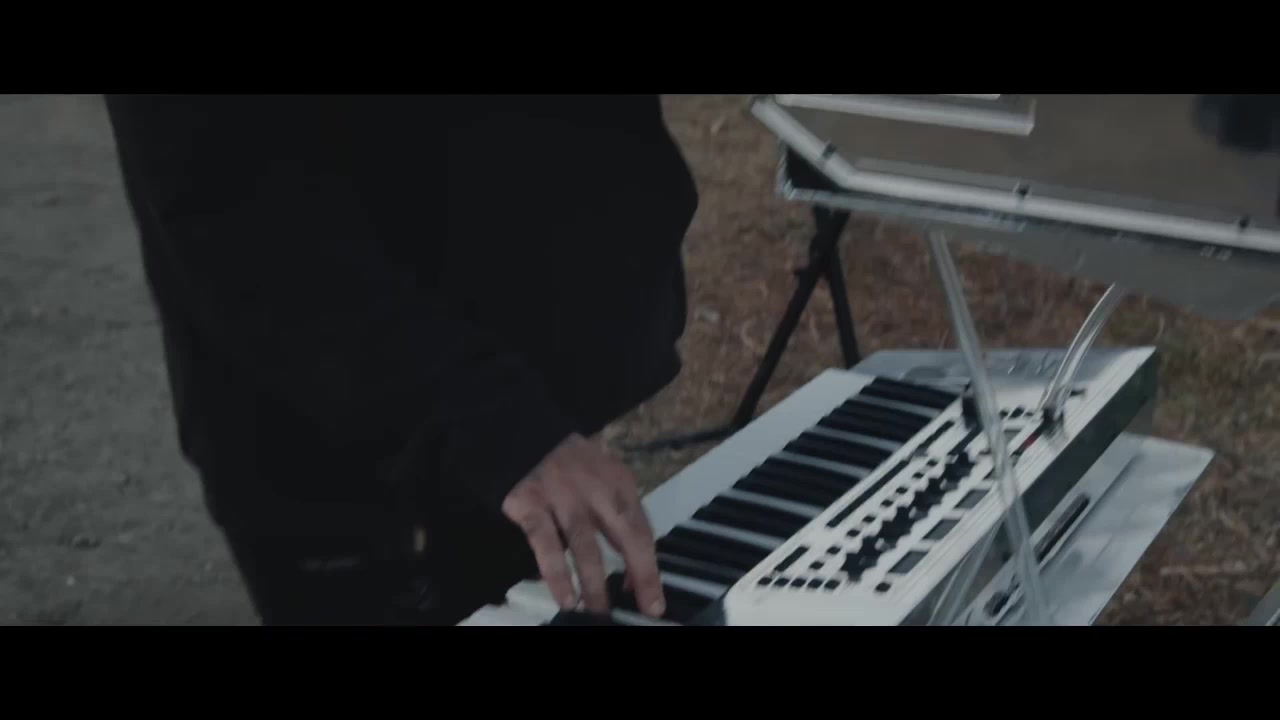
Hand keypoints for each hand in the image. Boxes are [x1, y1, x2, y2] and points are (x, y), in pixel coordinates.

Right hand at [501, 433, 664, 617]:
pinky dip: (556, 573)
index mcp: (618, 481)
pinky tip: (564, 597)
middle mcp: (596, 489)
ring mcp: (562, 496)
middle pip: (627, 535)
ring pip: (585, 546)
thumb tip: (632, 570)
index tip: (651, 597)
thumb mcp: (600, 475)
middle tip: (648, 608)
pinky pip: (545, 544)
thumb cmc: (566, 461)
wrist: (518, 427)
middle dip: (642, 574)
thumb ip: (615, 514)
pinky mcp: (530, 504)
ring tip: (599, 612)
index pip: (642, 528)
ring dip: (595, 583)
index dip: (648, 564)